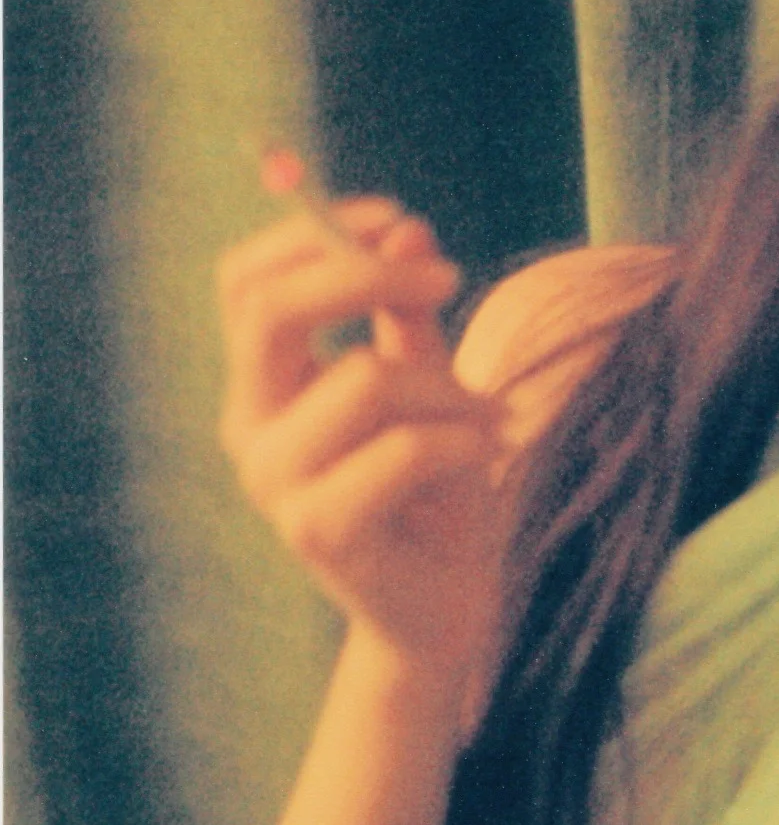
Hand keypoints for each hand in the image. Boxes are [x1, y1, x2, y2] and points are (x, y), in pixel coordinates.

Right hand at [217, 200, 507, 729]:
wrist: (447, 604)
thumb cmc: (436, 486)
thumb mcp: (426, 383)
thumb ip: (407, 314)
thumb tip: (406, 230)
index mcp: (261, 385)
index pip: (244, 282)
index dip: (314, 233)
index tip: (397, 219)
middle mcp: (248, 429)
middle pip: (271, 311)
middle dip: (367, 276)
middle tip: (452, 278)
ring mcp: (275, 485)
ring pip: (363, 379)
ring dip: (447, 385)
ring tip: (487, 415)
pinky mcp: (318, 531)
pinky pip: (402, 449)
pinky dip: (462, 438)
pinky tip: (485, 452)